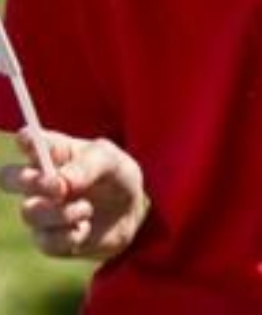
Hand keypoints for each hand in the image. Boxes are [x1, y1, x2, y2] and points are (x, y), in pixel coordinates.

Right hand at [0, 130, 148, 260]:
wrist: (131, 213)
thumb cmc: (117, 176)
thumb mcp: (112, 162)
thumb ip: (88, 166)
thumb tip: (61, 182)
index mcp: (55, 152)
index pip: (29, 141)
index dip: (26, 140)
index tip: (28, 138)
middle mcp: (39, 180)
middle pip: (9, 177)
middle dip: (29, 182)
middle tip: (58, 186)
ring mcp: (39, 210)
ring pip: (30, 213)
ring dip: (62, 213)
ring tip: (87, 208)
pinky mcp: (47, 239)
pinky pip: (46, 241)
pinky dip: (70, 236)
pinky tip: (84, 228)